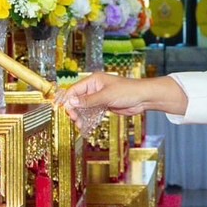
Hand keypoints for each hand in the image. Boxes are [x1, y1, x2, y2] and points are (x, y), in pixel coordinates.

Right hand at [56, 72, 184, 116]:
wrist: (143, 98)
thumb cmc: (127, 91)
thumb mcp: (106, 96)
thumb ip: (89, 100)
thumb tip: (71, 102)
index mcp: (93, 81)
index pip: (75, 89)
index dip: (68, 100)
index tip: (64, 110)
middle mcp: (94, 88)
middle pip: (78, 99)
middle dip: (74, 110)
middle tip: (74, 119)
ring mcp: (99, 97)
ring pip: (84, 107)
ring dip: (80, 116)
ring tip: (79, 125)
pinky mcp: (104, 105)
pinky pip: (92, 112)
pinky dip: (88, 118)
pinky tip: (85, 125)